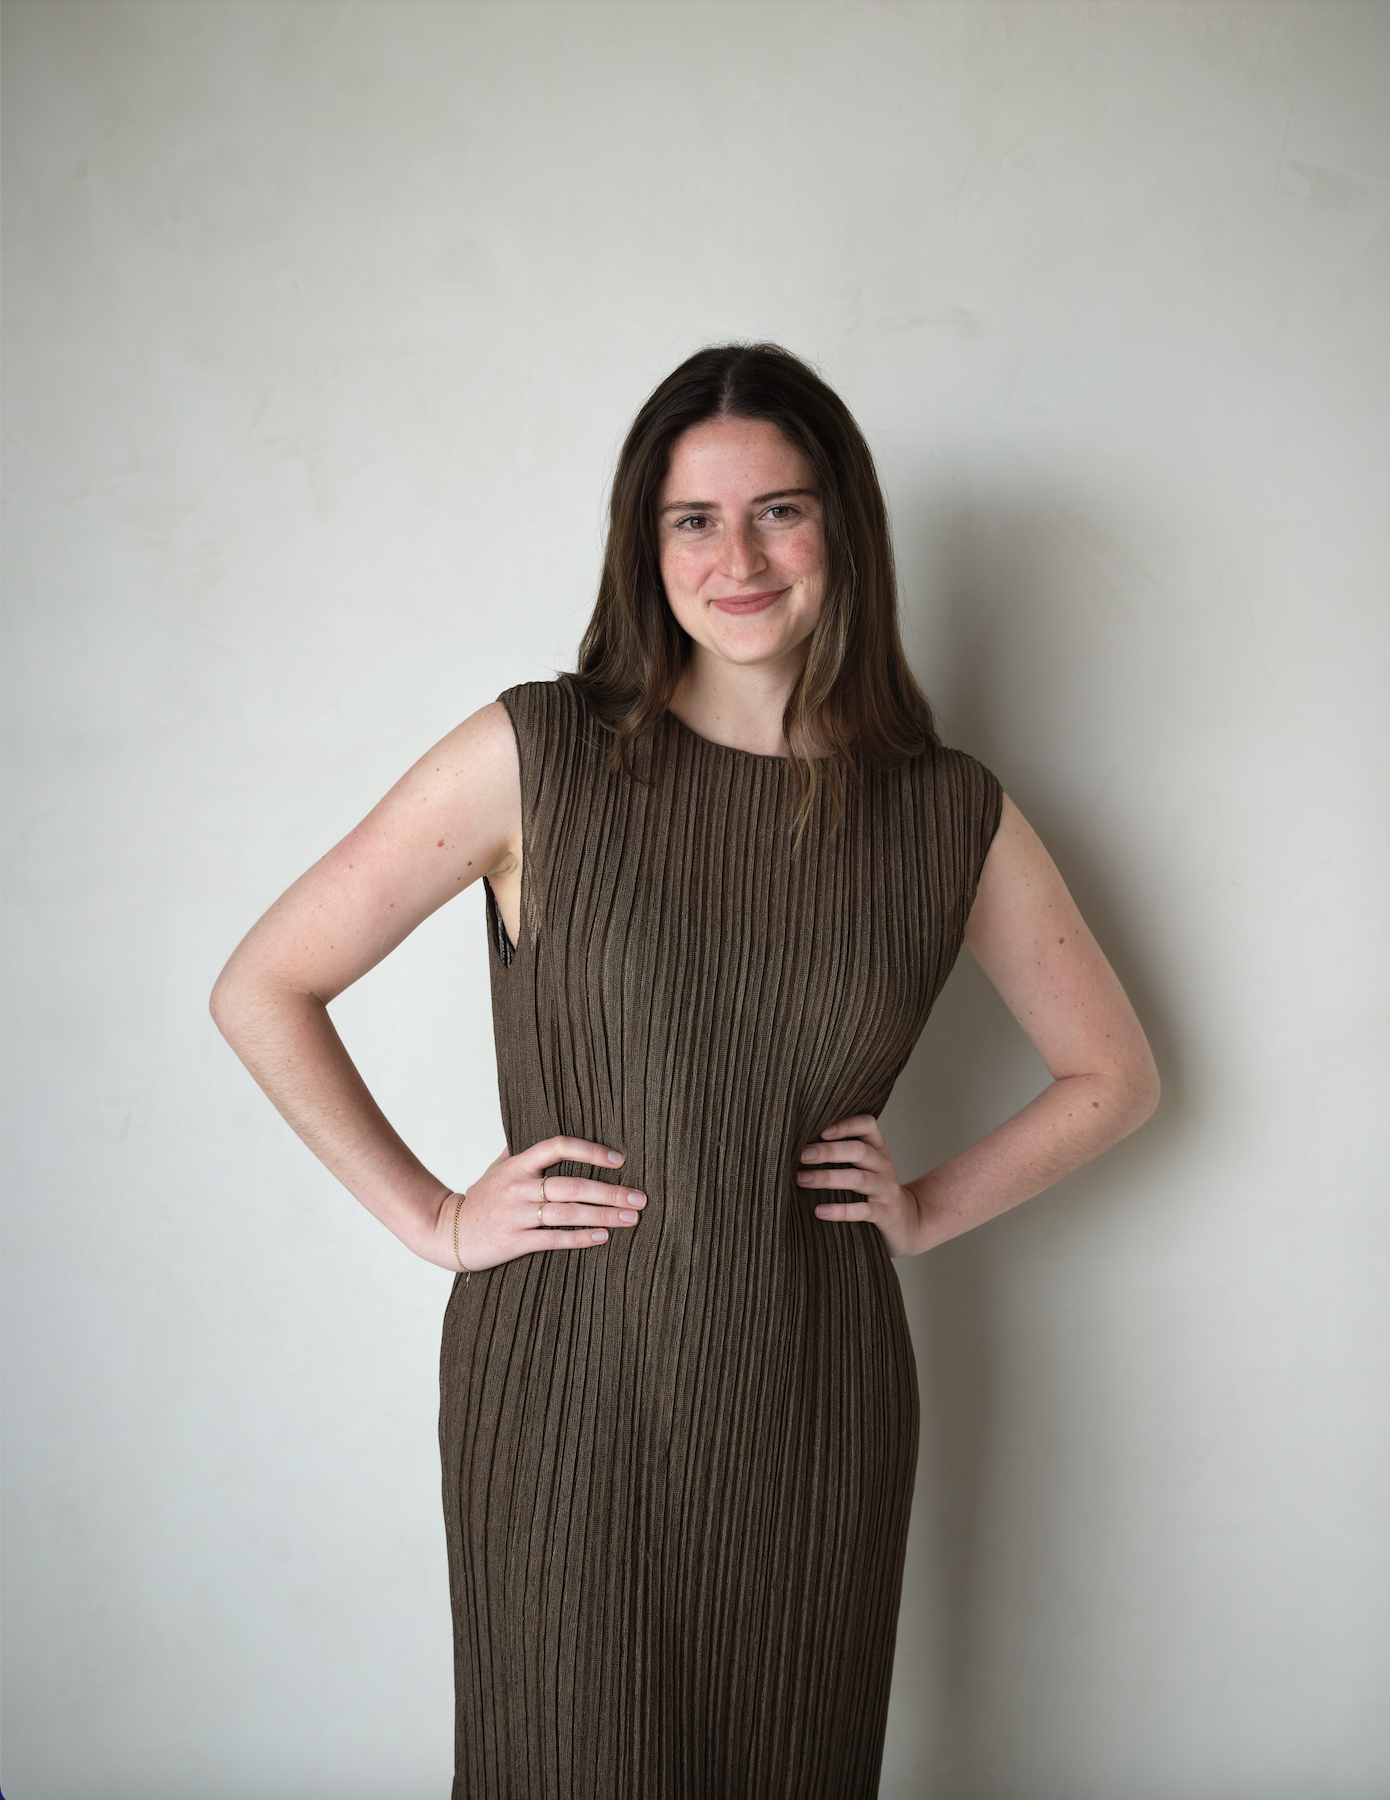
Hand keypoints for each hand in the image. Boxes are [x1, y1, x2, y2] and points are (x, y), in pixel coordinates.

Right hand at [426, 1134, 646, 1273]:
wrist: (446, 1231)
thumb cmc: (481, 1197)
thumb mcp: (498, 1168)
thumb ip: (524, 1151)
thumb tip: (551, 1127)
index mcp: (517, 1164)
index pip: (557, 1147)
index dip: (589, 1150)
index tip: (619, 1159)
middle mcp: (518, 1187)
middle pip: (571, 1185)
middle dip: (610, 1192)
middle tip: (640, 1198)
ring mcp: (515, 1215)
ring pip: (567, 1213)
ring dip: (604, 1216)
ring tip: (632, 1219)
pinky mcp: (514, 1242)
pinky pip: (553, 1239)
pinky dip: (580, 1238)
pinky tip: (603, 1237)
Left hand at [797, 1114, 920, 1257]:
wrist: (906, 1222)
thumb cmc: (872, 1190)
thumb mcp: (864, 1166)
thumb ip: (841, 1153)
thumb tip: (796, 1144)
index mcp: (877, 1148)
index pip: (867, 1125)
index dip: (845, 1125)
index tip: (820, 1130)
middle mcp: (884, 1165)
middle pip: (859, 1151)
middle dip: (828, 1151)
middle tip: (802, 1155)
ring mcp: (886, 1189)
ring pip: (858, 1179)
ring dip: (827, 1178)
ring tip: (802, 1180)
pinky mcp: (885, 1213)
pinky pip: (862, 1210)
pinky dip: (839, 1211)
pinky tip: (819, 1211)